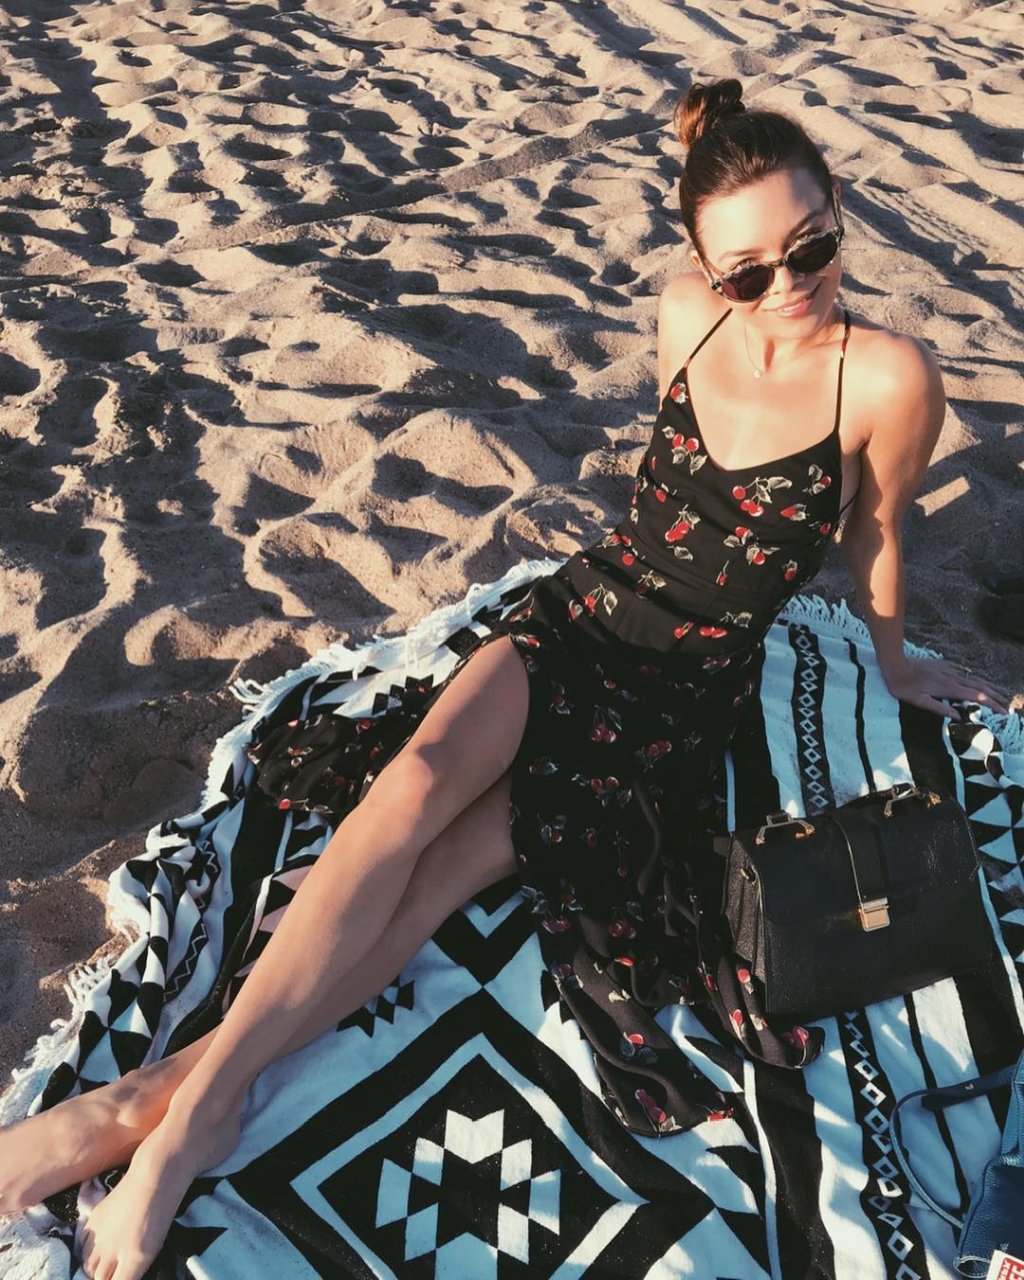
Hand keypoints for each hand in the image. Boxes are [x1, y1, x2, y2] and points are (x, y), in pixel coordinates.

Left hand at [883, 656, 1013, 720]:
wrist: (896, 665)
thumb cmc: (904, 687)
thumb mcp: (919, 702)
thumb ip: (939, 709)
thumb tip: (959, 717)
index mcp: (949, 688)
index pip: (976, 697)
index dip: (991, 704)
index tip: (1002, 711)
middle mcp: (953, 677)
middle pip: (979, 687)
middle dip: (995, 696)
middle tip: (1006, 704)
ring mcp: (949, 669)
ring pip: (974, 677)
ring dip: (988, 686)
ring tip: (998, 692)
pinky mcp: (944, 664)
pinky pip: (964, 670)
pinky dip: (975, 676)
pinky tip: (978, 678)